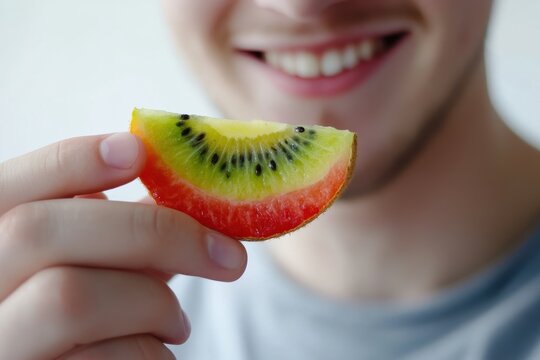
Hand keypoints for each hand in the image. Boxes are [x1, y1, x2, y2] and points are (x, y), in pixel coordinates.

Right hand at [0, 133, 246, 359]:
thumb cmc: (90, 324)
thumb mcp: (98, 269)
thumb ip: (124, 236)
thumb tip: (190, 196)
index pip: (8, 186)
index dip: (70, 160)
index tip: (138, 150)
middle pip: (40, 231)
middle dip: (152, 232)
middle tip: (228, 255)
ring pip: (71, 297)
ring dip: (153, 304)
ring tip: (175, 322)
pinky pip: (103, 358)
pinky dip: (151, 351)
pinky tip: (155, 352)